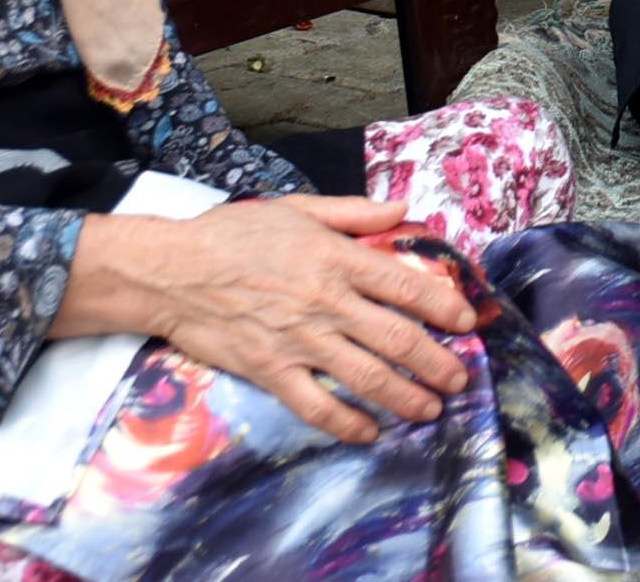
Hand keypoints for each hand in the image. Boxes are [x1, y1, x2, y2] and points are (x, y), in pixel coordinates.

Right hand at [145, 196, 474, 442]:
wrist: (172, 271)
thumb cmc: (234, 235)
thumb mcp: (299, 209)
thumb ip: (354, 213)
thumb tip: (402, 209)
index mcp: (337, 259)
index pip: (405, 286)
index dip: (443, 306)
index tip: (467, 321)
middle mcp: (326, 303)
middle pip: (396, 338)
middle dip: (436, 362)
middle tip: (460, 378)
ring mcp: (299, 341)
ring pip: (367, 377)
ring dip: (406, 397)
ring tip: (431, 409)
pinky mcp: (271, 371)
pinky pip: (317, 407)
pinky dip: (348, 424)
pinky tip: (371, 431)